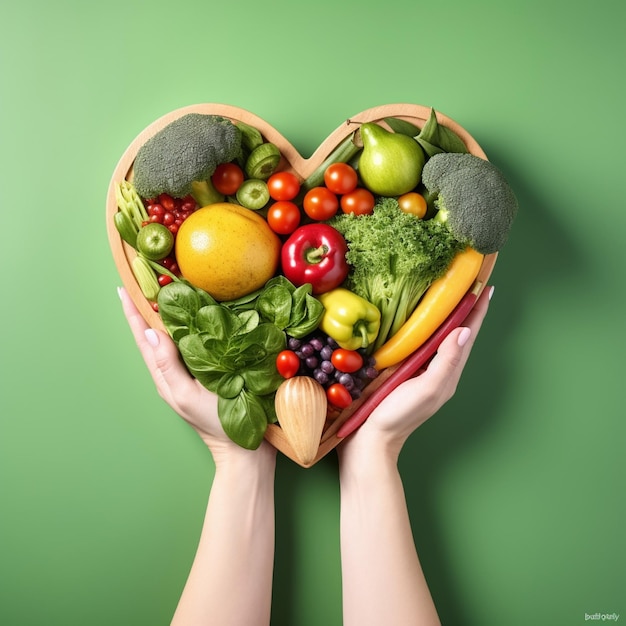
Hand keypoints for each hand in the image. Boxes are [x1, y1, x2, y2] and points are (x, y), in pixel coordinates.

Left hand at [118, 287, 274, 462]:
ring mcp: (193, 372)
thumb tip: (150, 333)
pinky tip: (198, 315)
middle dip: (146, 308)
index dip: (133, 313)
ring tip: (163, 292)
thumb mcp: (188, 395)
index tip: (123, 288)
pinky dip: (191, 326)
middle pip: (155, 335)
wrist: (245, 449)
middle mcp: (176, 371)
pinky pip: (196, 343)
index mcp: (165, 377)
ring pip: (175, 337)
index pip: (144, 339)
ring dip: (166, 314)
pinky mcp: (212, 371)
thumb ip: (169, 366)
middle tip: (142, 282)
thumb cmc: (217, 424)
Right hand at [339, 285, 493, 462]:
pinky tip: (417, 316)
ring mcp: (419, 368)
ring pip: (438, 334)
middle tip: (471, 280)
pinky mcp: (402, 368)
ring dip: (446, 312)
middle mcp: (437, 367)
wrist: (370, 439)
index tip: (486, 286)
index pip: (467, 334)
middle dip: (466, 306)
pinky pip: (418, 341)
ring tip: (450, 291)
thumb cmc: (398, 417)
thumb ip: (446, 362)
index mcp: (447, 372)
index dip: (477, 310)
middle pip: (456, 331)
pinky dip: (423, 324)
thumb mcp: (427, 390)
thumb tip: (464, 330)